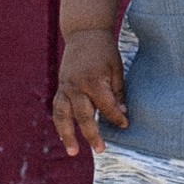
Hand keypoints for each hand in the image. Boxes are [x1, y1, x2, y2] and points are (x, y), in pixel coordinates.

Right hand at [53, 30, 128, 156]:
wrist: (84, 32)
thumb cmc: (104, 50)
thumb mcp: (116, 67)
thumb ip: (118, 92)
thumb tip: (122, 114)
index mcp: (93, 80)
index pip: (106, 106)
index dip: (116, 117)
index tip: (125, 125)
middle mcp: (76, 86)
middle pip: (83, 116)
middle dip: (92, 134)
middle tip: (101, 150)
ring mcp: (66, 87)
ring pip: (63, 115)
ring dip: (68, 135)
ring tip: (73, 152)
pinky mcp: (60, 87)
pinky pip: (58, 109)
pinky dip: (60, 123)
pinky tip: (66, 137)